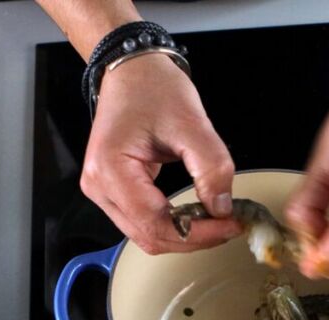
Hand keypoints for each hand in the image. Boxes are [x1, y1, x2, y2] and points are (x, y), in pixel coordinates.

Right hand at [79, 54, 239, 254]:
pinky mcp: (111, 191)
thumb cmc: (153, 88)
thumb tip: (221, 209)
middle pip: (149, 237)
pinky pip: (142, 222)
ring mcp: (101, 191)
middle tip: (229, 226)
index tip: (230, 225)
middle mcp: (98, 187)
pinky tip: (196, 214)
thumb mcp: (192, 123)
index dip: (197, 234)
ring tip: (216, 220)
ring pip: (145, 235)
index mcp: (111, 169)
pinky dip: (172, 225)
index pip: (156, 223)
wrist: (131, 70)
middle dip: (193, 239)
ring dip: (183, 235)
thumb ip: (211, 168)